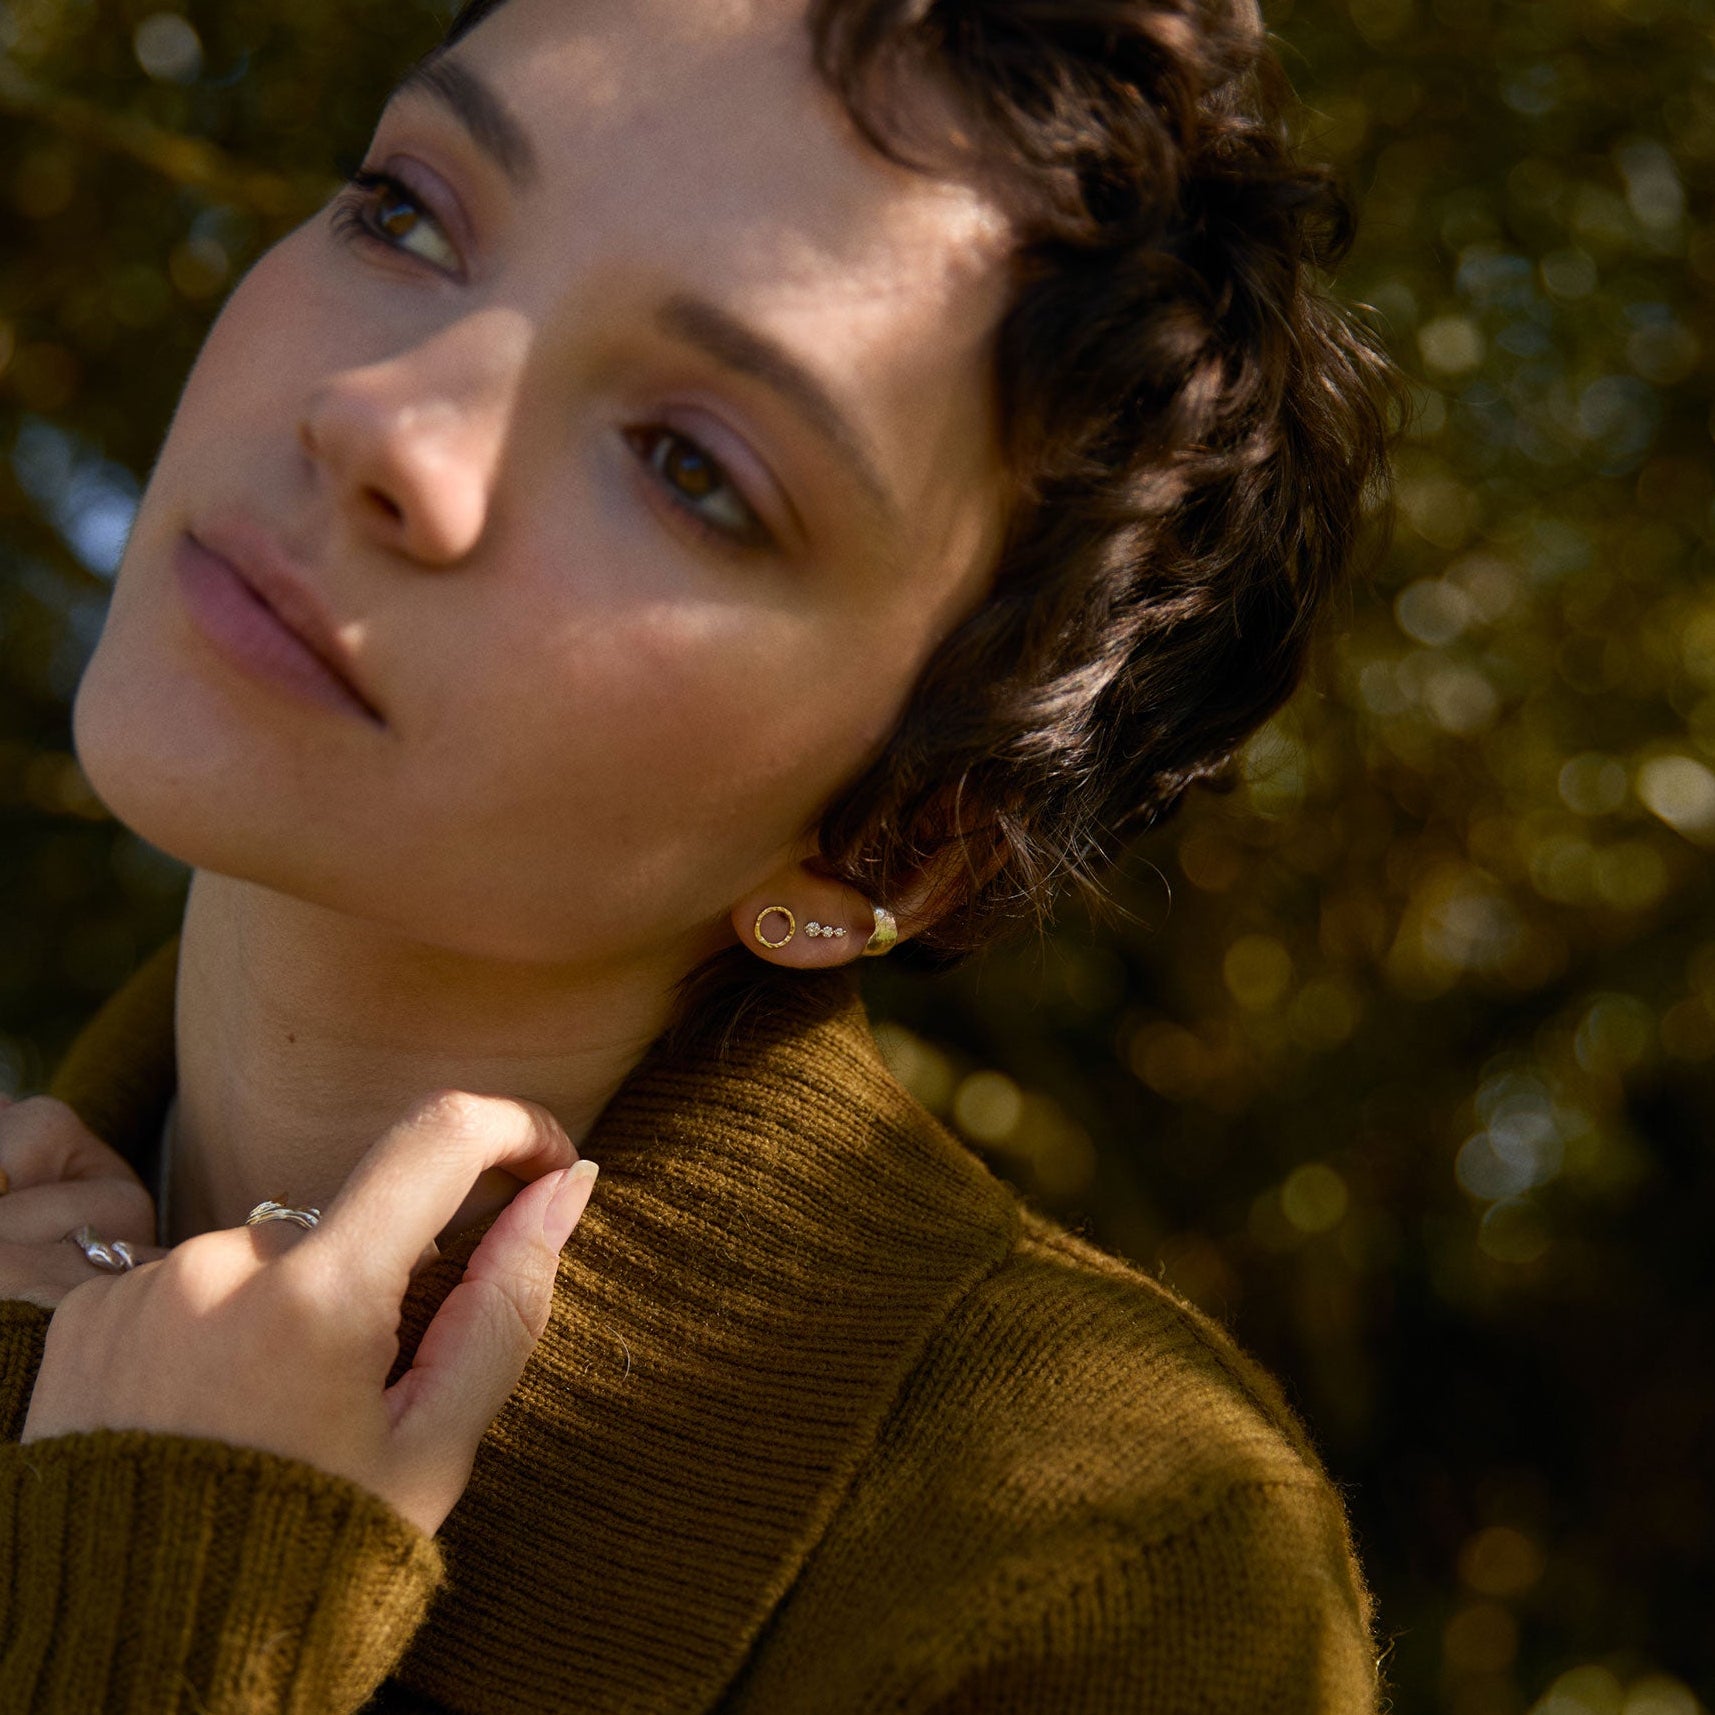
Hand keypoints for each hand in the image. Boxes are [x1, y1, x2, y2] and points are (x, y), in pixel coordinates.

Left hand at [20, 1091, 599, 1536]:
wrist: (140, 1659)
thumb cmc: (312, 1561)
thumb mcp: (437, 1445)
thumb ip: (508, 1302)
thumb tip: (566, 1186)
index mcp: (321, 1295)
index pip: (440, 1137)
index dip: (513, 1129)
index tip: (543, 1166)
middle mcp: (221, 1264)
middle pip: (352, 1220)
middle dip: (383, 1278)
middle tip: (365, 1394)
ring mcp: (141, 1283)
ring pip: (270, 1254)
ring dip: (296, 1307)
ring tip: (275, 1422)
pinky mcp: (86, 1311)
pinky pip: (187, 1281)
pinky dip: (220, 1329)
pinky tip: (211, 1415)